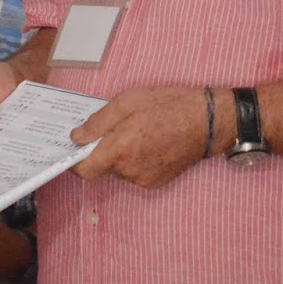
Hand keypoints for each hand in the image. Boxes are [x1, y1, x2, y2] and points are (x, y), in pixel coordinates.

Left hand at [69, 85, 209, 187]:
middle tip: (113, 128)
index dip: (74, 161)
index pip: (84, 170)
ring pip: (118, 169)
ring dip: (119, 154)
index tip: (74, 148)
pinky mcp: (157, 181)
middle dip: (101, 150)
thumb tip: (76, 137)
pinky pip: (134, 173)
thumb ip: (98, 122)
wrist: (208, 122)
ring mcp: (144, 178)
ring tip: (136, 132)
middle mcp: (130, 170)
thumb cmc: (168, 106)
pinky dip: (134, 160)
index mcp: (119, 150)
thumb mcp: (127, 102)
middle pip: (101, 167)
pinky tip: (148, 142)